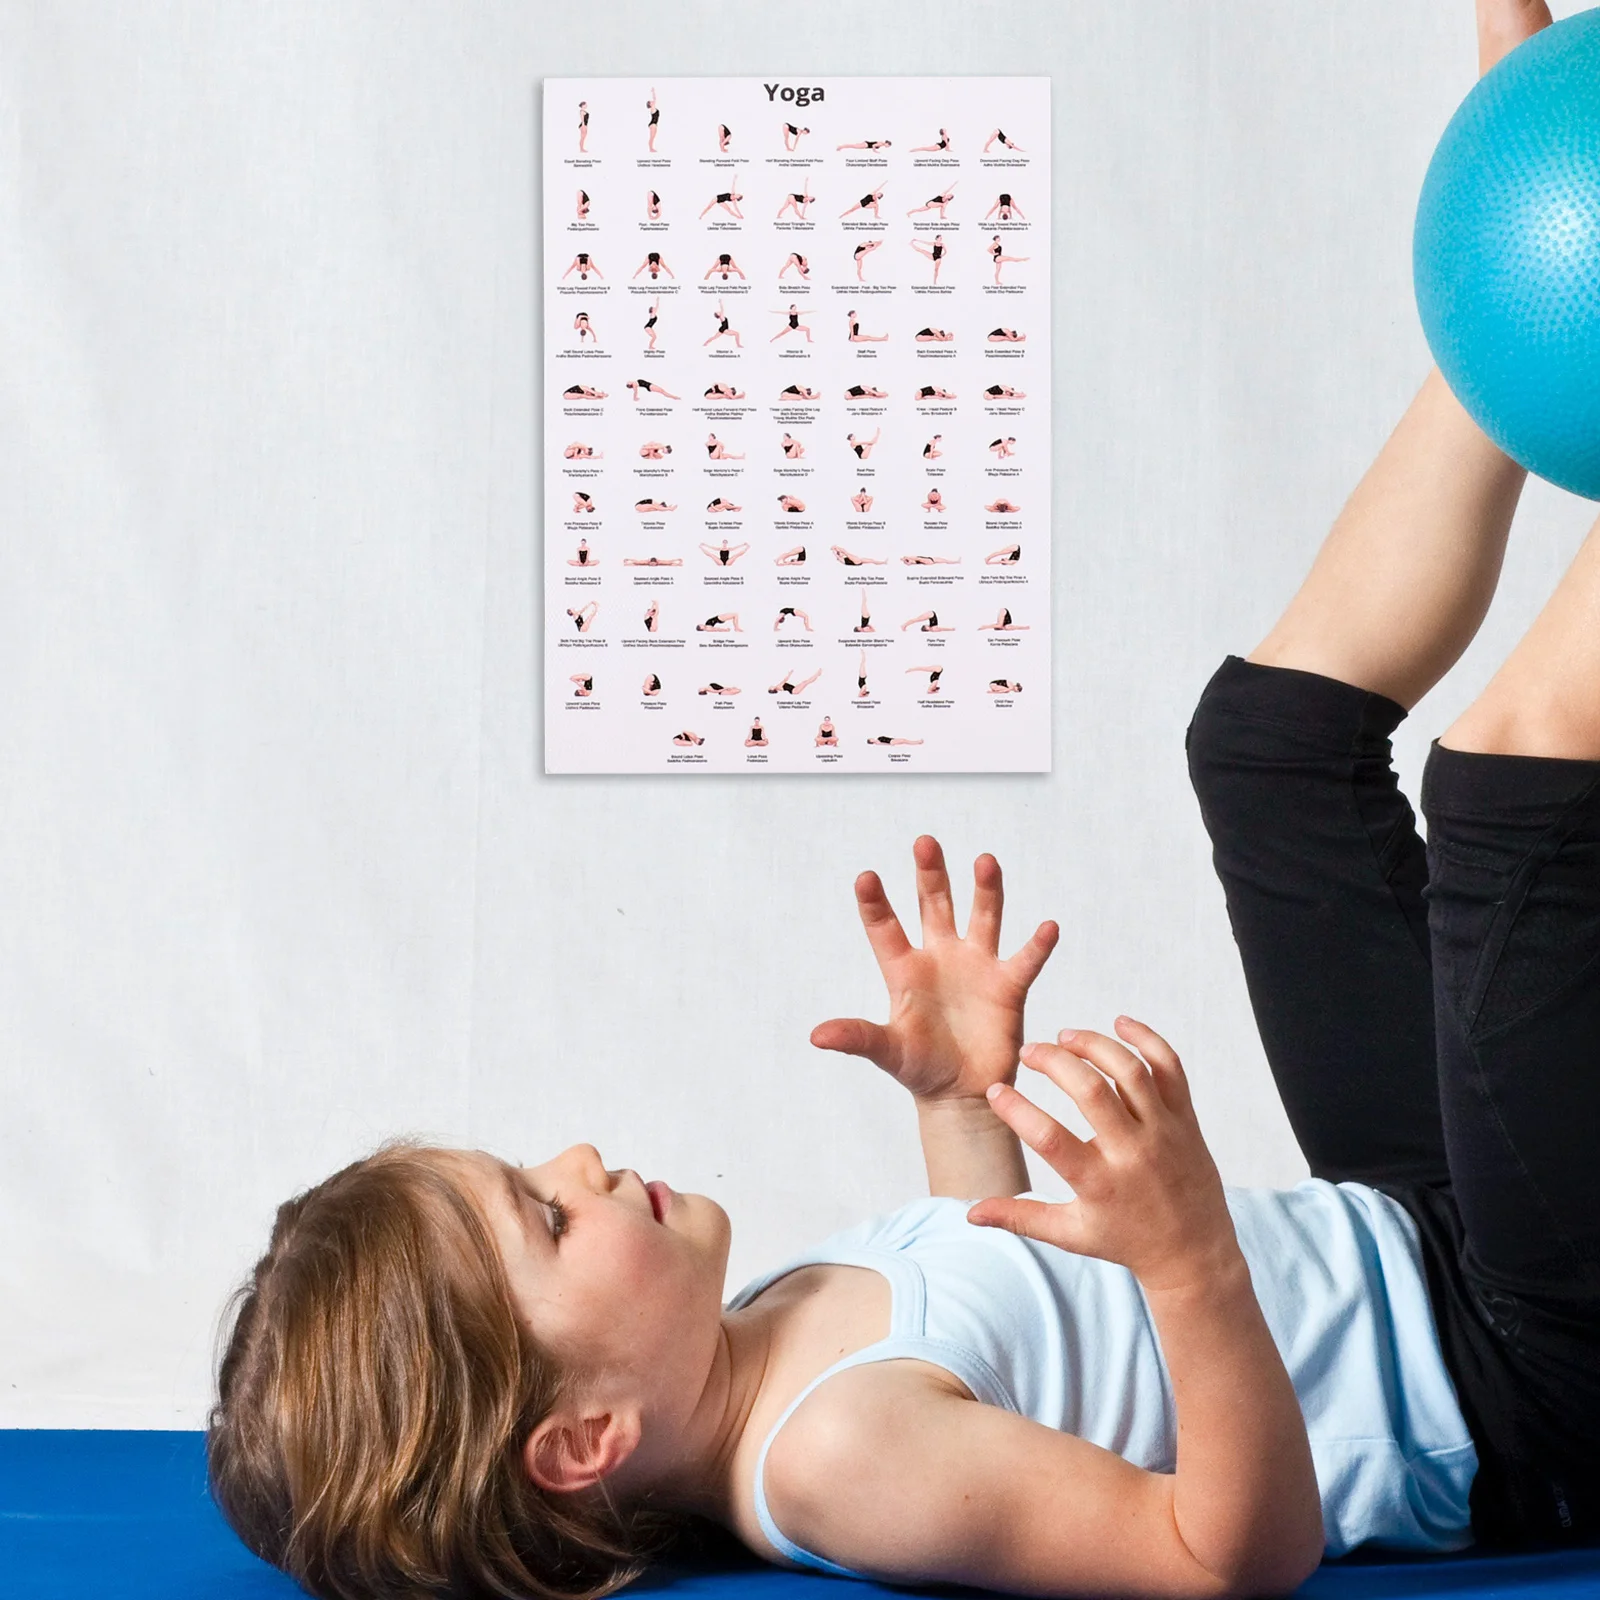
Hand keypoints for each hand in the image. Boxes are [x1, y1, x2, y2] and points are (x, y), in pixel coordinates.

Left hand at [810, 835, 1058, 1104]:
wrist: (961, 1094)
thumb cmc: (919, 1068)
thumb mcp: (886, 1051)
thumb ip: (857, 1038)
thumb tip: (816, 1036)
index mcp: (904, 970)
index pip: (885, 928)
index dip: (875, 902)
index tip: (865, 876)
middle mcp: (941, 957)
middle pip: (934, 906)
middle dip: (931, 875)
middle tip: (924, 842)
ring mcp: (976, 967)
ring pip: (982, 918)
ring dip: (984, 890)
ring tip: (984, 861)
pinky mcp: (1007, 986)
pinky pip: (1025, 960)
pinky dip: (1038, 945)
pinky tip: (1048, 927)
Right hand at [966, 1019, 1238, 1292]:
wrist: (1195, 1252)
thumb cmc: (1125, 1240)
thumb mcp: (1070, 1234)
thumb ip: (1019, 1217)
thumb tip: (969, 1213)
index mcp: (1099, 1183)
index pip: (1050, 1139)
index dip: (1017, 1110)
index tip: (995, 1090)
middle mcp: (1133, 1153)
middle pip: (1091, 1091)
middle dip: (1054, 1062)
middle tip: (1030, 1051)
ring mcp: (1164, 1132)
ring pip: (1130, 1071)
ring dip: (1094, 1045)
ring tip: (1065, 1037)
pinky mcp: (1185, 1118)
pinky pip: (1170, 1067)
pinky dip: (1147, 1039)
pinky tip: (1119, 1024)